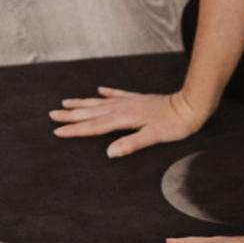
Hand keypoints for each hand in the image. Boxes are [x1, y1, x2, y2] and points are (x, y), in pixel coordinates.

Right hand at [49, 86, 202, 155]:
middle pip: (92, 112)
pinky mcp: (139, 99)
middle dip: (71, 114)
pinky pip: (118, 94)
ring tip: (67, 102)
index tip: (57, 130)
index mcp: (124, 118)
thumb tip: (109, 152)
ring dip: (83, 103)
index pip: (94, 126)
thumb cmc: (175, 124)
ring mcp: (130, 102)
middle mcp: (123, 108)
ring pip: (100, 102)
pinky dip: (107, 93)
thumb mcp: (153, 137)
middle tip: (52, 114)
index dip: (75, 129)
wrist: (191, 106)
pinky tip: (99, 90)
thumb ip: (131, 144)